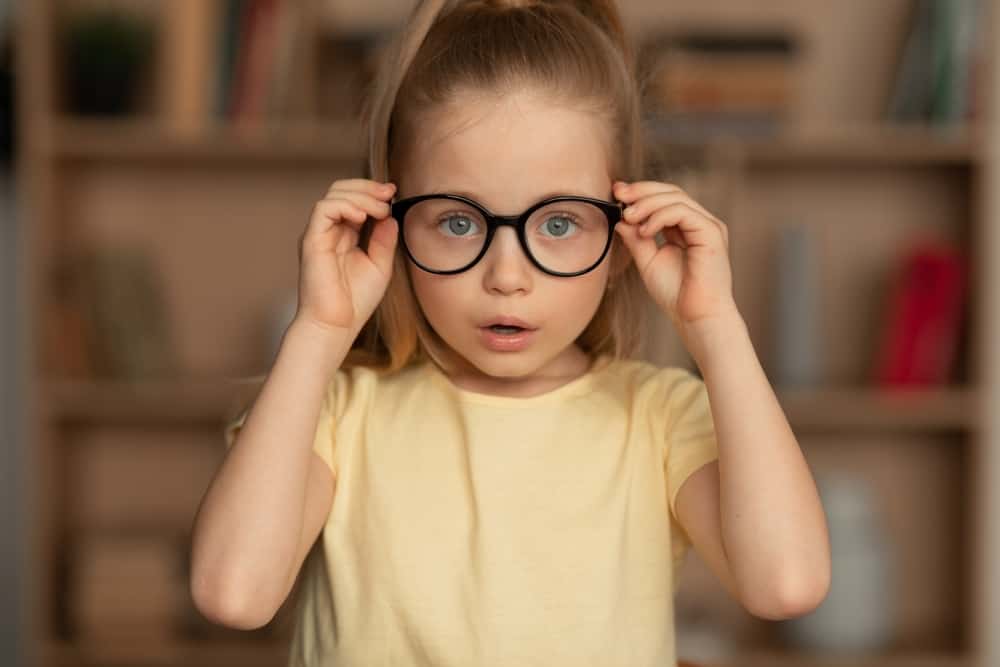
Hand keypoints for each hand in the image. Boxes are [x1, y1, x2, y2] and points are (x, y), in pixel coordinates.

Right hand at [294, 178, 397, 333]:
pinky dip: (345, 205)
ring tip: (379, 209)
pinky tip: (362, 216)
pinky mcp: (311, 240)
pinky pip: (323, 209)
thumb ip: (384, 239)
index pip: (355, 200)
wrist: (336, 325)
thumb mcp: (380, 265)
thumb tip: (390, 214)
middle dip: (368, 186)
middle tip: (389, 193)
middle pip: (342, 189)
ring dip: (361, 195)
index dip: (373, 191)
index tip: (393, 193)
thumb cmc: (355, 301)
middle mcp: (329, 231)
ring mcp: (319, 234)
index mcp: (344, 235)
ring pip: (333, 194)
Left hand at [613, 180, 736, 328]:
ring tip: (628, 216)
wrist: (695, 317)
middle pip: (671, 191)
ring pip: (676, 197)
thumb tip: (620, 219)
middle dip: (642, 190)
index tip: (616, 192)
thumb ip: (636, 239)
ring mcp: (708, 226)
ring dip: (647, 203)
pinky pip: (682, 212)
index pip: (665, 198)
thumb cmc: (676, 295)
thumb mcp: (648, 261)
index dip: (641, 192)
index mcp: (687, 228)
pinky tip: (645, 230)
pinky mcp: (712, 232)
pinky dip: (660, 216)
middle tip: (619, 193)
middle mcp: (700, 223)